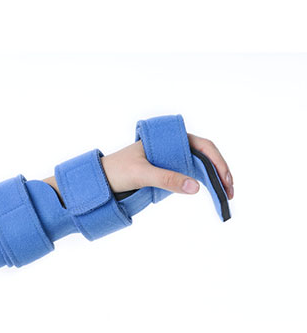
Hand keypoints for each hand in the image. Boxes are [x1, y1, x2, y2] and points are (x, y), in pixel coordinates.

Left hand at [100, 135, 233, 198]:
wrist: (101, 179)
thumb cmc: (118, 170)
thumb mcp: (142, 174)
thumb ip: (167, 179)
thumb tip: (196, 187)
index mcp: (169, 138)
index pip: (202, 145)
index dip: (218, 162)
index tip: (225, 179)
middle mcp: (172, 146)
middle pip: (204, 155)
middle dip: (220, 171)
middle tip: (229, 192)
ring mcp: (170, 158)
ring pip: (199, 165)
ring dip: (213, 178)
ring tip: (224, 194)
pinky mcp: (166, 170)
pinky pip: (188, 174)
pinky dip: (200, 182)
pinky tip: (208, 191)